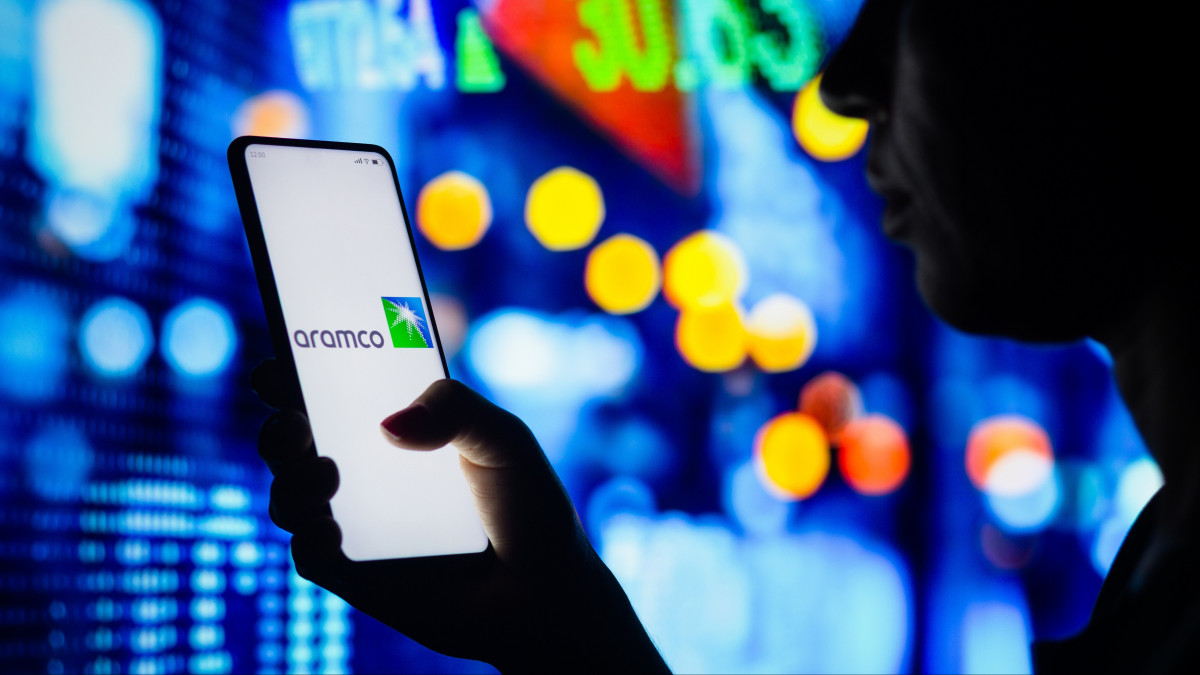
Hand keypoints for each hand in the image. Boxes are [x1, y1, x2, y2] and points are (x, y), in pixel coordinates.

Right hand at [251, 359, 668, 672]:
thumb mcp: (504, 440)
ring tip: (327, 473)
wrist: (545, 590)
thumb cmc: (526, 506)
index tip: (281, 360)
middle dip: (280, 427)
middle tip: (294, 419)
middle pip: (294, 441)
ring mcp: (354, 522)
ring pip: (291, 496)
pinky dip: (309, 538)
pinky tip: (331, 530)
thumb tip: (389, 425)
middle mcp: (363, 470)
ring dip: (291, 481)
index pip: (331, 390)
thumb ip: (455, 410)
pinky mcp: (354, 575)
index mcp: (396, 425)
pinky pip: (310, 555)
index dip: (295, 372)